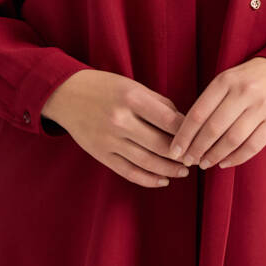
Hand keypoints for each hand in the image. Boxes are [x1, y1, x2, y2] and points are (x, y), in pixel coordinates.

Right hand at [41, 70, 189, 188]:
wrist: (65, 95)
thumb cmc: (104, 87)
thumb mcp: (132, 85)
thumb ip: (158, 103)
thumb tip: (183, 122)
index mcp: (131, 98)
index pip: (168, 120)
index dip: (187, 131)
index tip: (199, 136)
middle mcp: (120, 120)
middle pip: (160, 144)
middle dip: (182, 155)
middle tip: (196, 158)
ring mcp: (109, 140)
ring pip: (147, 162)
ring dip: (170, 170)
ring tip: (184, 171)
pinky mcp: (101, 154)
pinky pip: (129, 172)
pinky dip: (148, 179)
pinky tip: (163, 180)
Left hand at [167, 57, 265, 169]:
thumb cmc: (251, 77)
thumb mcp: (229, 78)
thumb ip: (211, 100)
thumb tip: (188, 133)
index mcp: (226, 80)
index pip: (198, 112)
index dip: (184, 135)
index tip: (175, 150)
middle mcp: (243, 92)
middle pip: (213, 128)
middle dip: (197, 149)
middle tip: (187, 161)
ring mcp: (261, 107)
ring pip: (232, 139)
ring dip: (214, 156)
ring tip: (204, 164)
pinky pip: (253, 145)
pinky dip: (236, 158)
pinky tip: (224, 163)